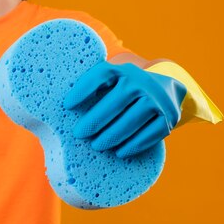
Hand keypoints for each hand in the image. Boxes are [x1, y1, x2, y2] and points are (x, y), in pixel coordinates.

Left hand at [63, 62, 185, 157]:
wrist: (167, 90)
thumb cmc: (124, 90)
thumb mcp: (111, 83)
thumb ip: (91, 91)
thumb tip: (55, 113)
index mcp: (120, 71)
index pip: (101, 75)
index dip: (83, 88)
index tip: (67, 105)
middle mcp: (139, 81)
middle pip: (117, 100)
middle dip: (96, 119)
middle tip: (79, 134)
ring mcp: (156, 99)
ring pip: (133, 118)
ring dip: (113, 135)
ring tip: (97, 145)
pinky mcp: (168, 117)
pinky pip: (151, 133)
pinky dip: (135, 144)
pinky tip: (120, 152)